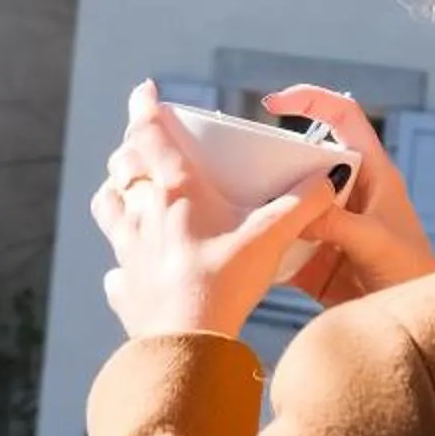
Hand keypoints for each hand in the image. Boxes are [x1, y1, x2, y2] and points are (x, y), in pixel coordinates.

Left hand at [91, 84, 333, 341]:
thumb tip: (327, 179)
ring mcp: (127, 251)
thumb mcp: (270, 238)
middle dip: (131, 150)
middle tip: (144, 146)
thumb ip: (301, 204)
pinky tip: (134, 269)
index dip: (144, 106)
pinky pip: (115, 269)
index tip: (144, 89)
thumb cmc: (225, 284)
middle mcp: (143, 213)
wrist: (188, 345)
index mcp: (176, 191)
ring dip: (115, 196)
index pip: (150, 132)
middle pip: (124, 166)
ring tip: (128, 195)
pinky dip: (122, 263)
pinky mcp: (124, 289)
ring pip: (107, 208)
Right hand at [261, 85, 434, 304]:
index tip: (273, 103)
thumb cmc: (414, 277)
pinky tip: (250, 249)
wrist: (413, 328)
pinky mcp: (317, 259)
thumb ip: (335, 222)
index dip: (311, 100)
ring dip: (268, 205)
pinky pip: (284, 243)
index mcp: (374, 174)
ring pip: (291, 202)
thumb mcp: (376, 243)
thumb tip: (291, 209)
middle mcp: (349, 194)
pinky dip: (268, 244)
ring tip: (240, 209)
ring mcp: (331, 226)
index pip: (344, 117)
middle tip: (245, 170)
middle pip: (307, 159)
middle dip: (276, 160)